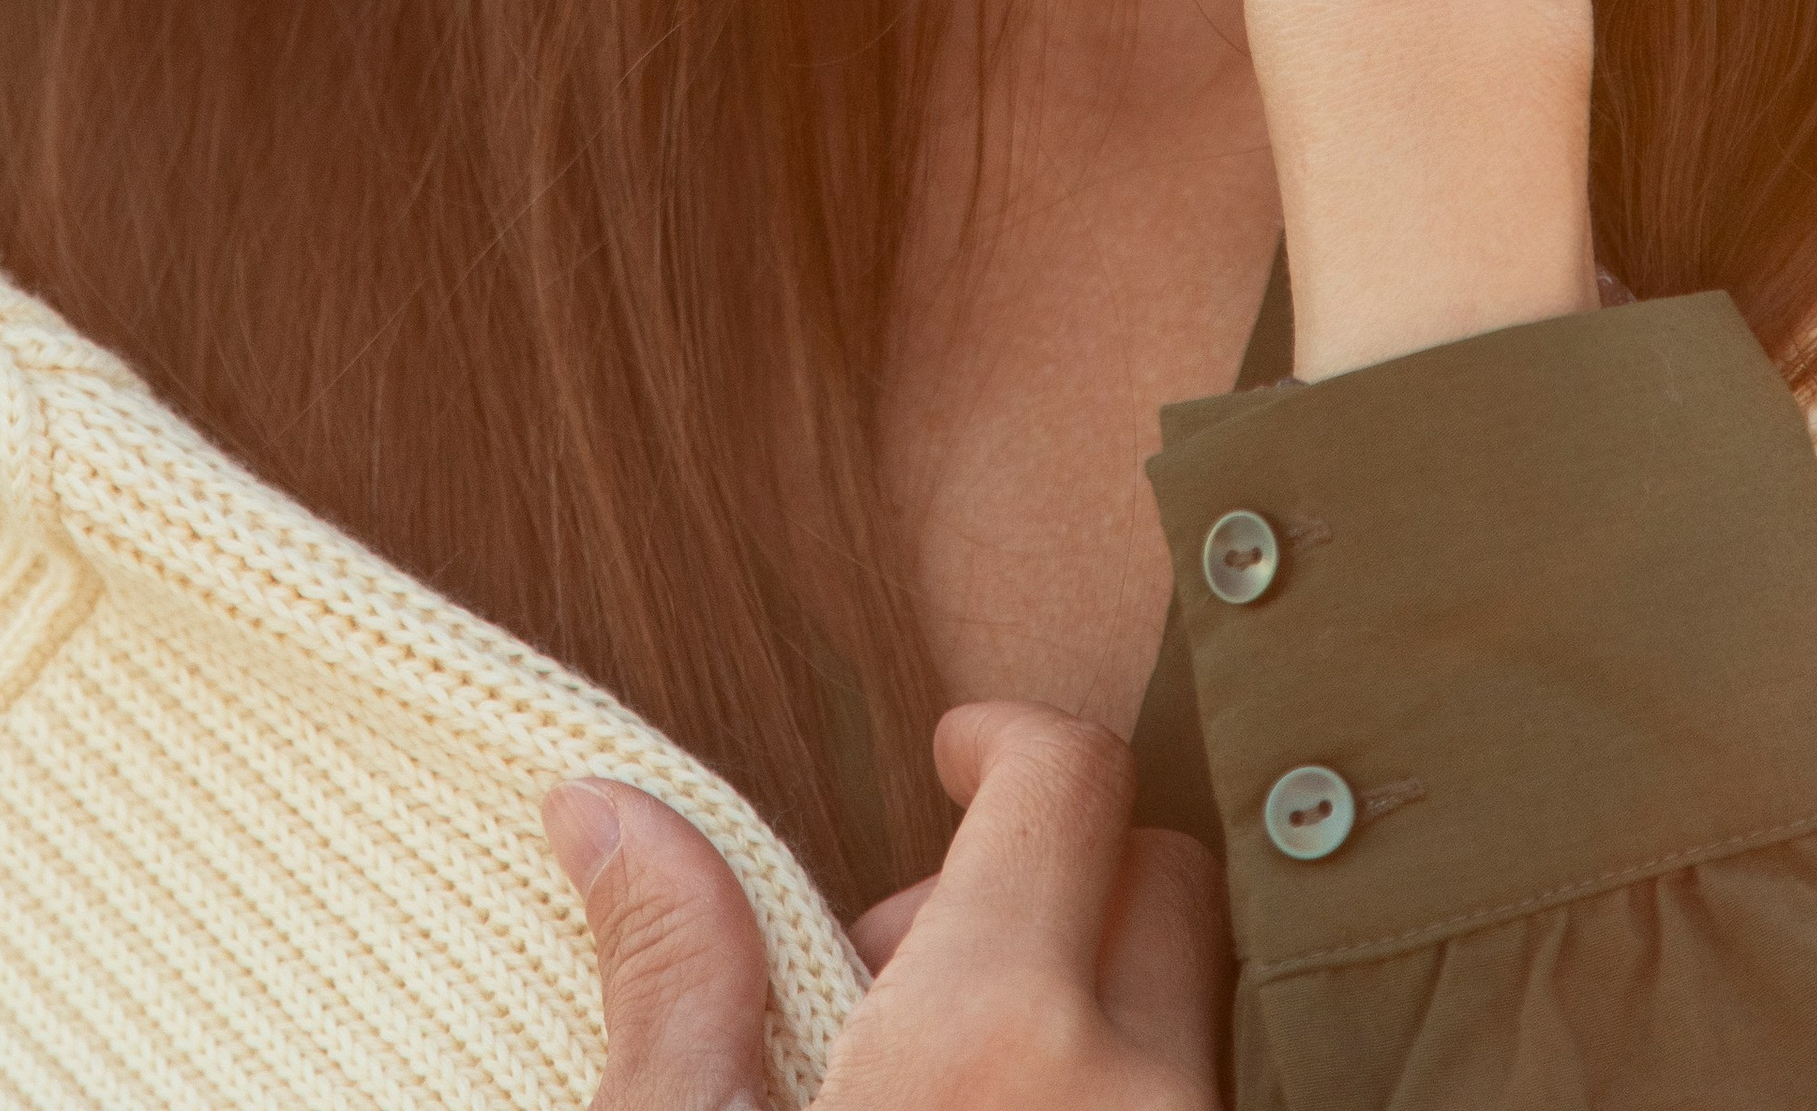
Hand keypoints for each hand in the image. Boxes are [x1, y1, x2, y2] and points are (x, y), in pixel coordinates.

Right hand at [544, 701, 1225, 1109]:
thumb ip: (678, 981)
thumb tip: (605, 806)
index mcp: (994, 1046)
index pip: (1070, 778)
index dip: (1005, 742)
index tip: (952, 757)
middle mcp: (1140, 1101)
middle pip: (1165, 880)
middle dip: (1059, 879)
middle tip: (924, 974)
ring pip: (1199, 1016)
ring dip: (1102, 1007)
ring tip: (963, 1078)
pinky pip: (1212, 1101)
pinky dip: (1131, 1088)